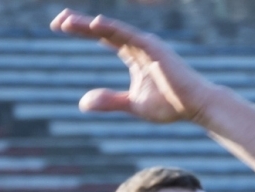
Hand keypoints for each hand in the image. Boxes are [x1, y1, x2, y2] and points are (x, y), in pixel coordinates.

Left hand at [50, 9, 219, 123]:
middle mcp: (138, 45)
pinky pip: (128, 34)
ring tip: (66, 21)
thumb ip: (109, 101)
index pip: (103, 37)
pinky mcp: (153, 48)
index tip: (60, 27)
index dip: (83, 31)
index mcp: (134, 55)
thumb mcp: (133, 105)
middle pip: (103, 29)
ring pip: (111, 29)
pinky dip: (111, 28)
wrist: (197, 106)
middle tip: (57, 20)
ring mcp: (146, 44)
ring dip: (88, 25)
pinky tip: (93, 24)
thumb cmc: (171, 106)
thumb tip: (82, 103)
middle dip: (80, 23)